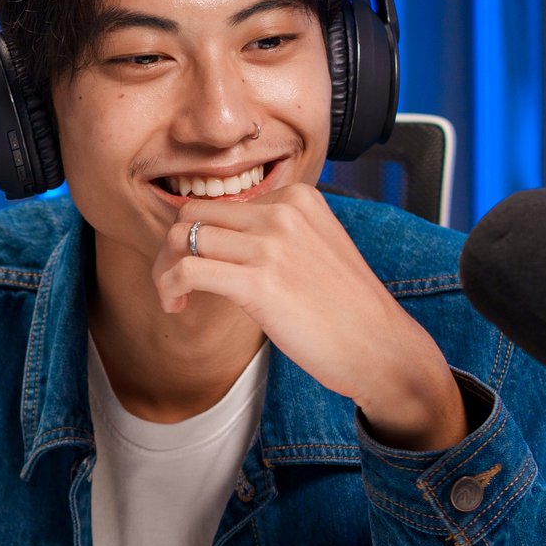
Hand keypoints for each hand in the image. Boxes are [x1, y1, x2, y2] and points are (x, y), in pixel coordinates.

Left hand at [156, 184, 466, 450]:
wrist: (381, 347)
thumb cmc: (346, 310)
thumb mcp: (314, 250)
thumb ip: (274, 235)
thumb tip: (217, 238)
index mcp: (297, 198)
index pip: (219, 202)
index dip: (196, 236)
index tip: (195, 267)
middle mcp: (283, 211)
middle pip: (193, 213)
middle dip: (171, 248)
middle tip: (173, 282)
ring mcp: (272, 244)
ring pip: (183, 237)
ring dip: (165, 270)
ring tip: (174, 298)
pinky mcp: (260, 281)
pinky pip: (187, 269)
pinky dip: (169, 287)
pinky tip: (177, 307)